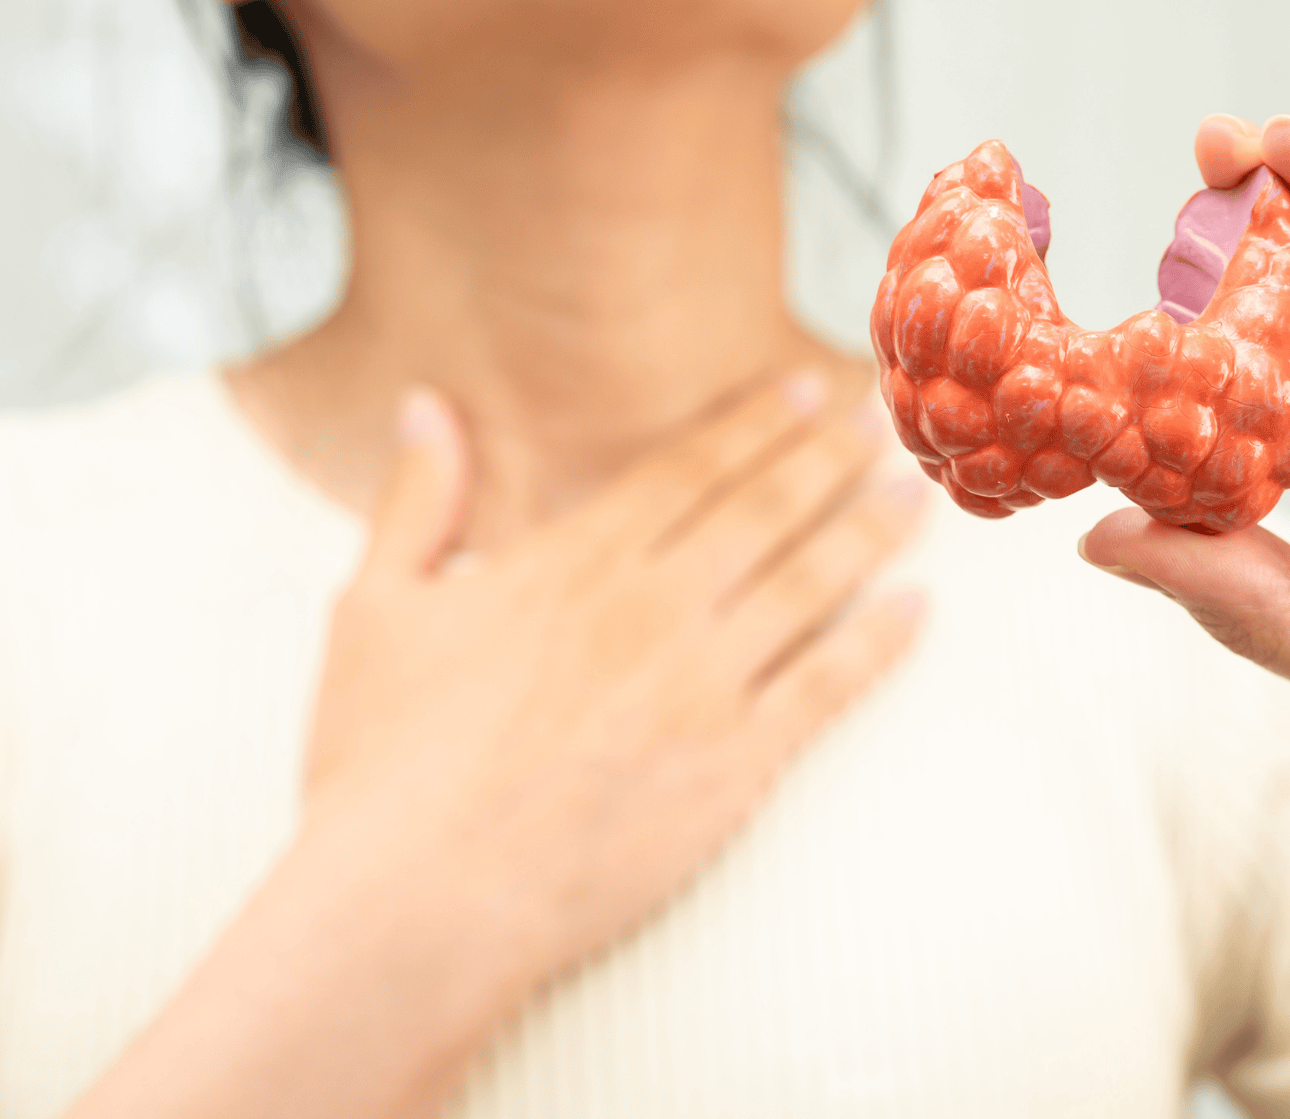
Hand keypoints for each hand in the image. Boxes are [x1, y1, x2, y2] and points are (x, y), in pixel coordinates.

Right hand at [308, 369, 923, 993]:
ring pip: (811, 584)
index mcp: (575, 562)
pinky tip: (916, 609)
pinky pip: (828, 689)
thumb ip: (414, 499)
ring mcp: (703, 687)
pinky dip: (880, 644)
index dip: (753, 423)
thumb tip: (424, 405)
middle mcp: (654, 607)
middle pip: (766, 509)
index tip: (802, 390)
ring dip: (871, 531)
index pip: (688, 469)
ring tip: (917, 495)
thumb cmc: (382, 762)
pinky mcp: (735, 768)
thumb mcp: (372, 607)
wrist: (418, 899)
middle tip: (883, 422)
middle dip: (831, 457)